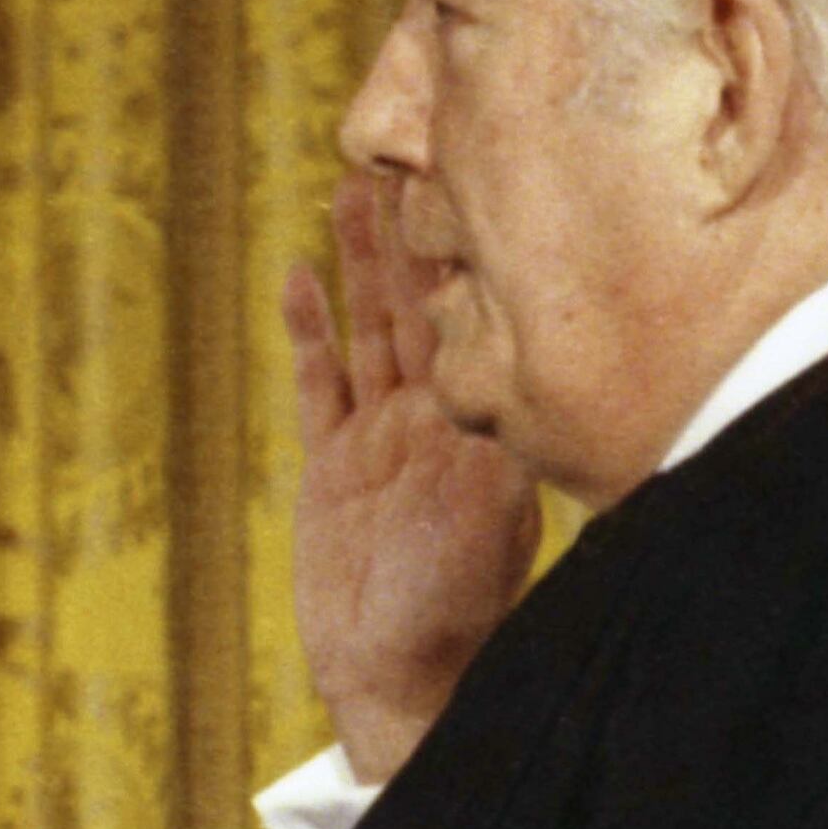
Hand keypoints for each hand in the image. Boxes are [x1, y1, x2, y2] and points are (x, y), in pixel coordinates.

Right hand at [289, 173, 540, 779]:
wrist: (399, 678)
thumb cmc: (455, 616)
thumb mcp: (494, 519)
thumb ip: (500, 446)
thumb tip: (526, 371)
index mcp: (480, 425)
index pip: (478, 317)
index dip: (472, 250)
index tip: (473, 177)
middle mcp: (434, 419)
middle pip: (421, 304)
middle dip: (413, 231)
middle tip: (404, 150)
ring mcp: (380, 438)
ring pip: (370, 329)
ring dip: (363, 260)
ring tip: (354, 186)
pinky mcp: (333, 465)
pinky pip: (319, 383)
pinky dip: (311, 330)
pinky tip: (301, 276)